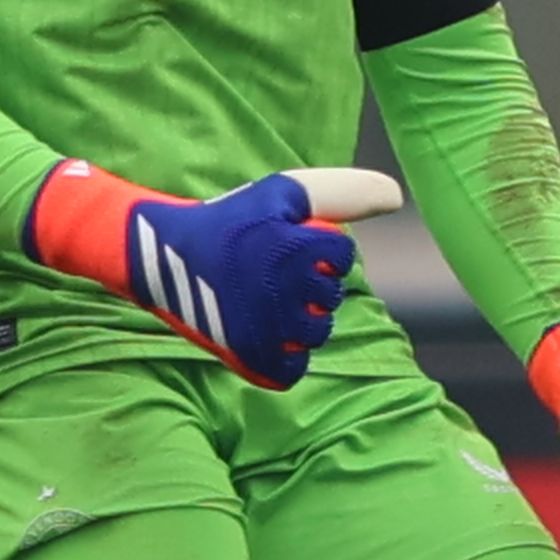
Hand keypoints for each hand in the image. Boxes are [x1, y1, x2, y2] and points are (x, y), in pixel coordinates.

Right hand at [25, 161, 400, 387]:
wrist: (162, 256)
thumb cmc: (229, 221)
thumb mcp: (282, 194)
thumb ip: (342, 192)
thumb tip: (397, 198)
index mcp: (296, 248)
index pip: (341, 256)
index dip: (319, 250)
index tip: (286, 245)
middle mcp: (285, 289)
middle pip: (331, 297)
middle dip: (312, 286)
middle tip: (271, 275)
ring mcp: (267, 326)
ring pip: (316, 333)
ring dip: (301, 321)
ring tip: (267, 303)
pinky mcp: (249, 355)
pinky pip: (292, 367)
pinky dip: (284, 355)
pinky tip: (267, 333)